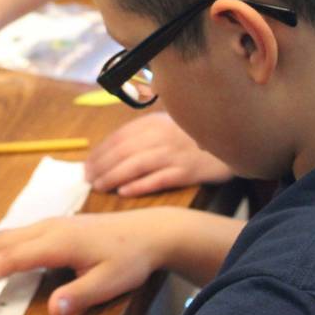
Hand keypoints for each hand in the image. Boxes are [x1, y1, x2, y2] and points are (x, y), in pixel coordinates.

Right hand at [0, 210, 175, 314]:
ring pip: (2, 236)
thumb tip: (53, 311)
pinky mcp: (51, 227)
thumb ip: (81, 295)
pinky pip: (11, 234)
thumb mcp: (111, 281)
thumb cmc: (129, 257)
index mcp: (57, 241)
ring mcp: (48, 225)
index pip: (11, 258)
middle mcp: (47, 228)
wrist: (149, 230)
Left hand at [85, 112, 233, 195]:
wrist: (228, 140)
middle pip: (123, 151)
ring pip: (136, 165)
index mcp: (152, 123)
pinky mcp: (186, 171)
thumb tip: (111, 149)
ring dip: (114, 176)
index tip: (87, 165)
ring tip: (99, 187)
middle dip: (101, 166)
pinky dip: (139, 185)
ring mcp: (173, 154)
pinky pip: (158, 179)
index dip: (99, 152)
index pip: (118, 137)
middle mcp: (160, 136)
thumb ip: (142, 133)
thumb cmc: (191, 136)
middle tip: (88, 179)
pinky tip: (124, 192)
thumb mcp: (165, 125)